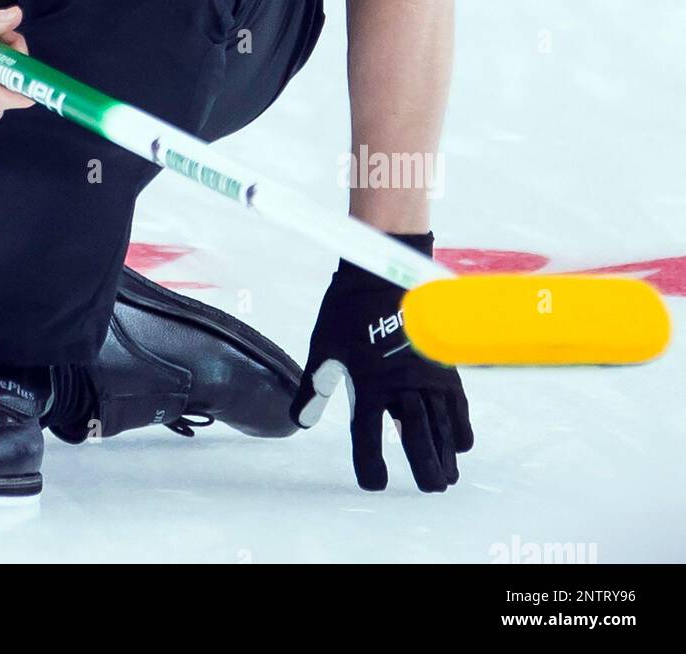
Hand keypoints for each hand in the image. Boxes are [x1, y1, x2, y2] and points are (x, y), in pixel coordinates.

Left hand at [290, 231, 473, 491]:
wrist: (382, 272)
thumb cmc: (348, 310)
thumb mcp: (324, 347)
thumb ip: (315, 387)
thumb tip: (298, 422)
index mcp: (367, 385)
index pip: (368, 437)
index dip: (370, 464)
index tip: (375, 483)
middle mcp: (401, 387)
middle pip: (417, 437)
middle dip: (424, 466)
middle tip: (431, 488)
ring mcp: (426, 376)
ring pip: (442, 424)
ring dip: (446, 452)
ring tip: (449, 476)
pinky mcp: (442, 363)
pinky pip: (458, 401)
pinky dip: (461, 423)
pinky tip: (462, 440)